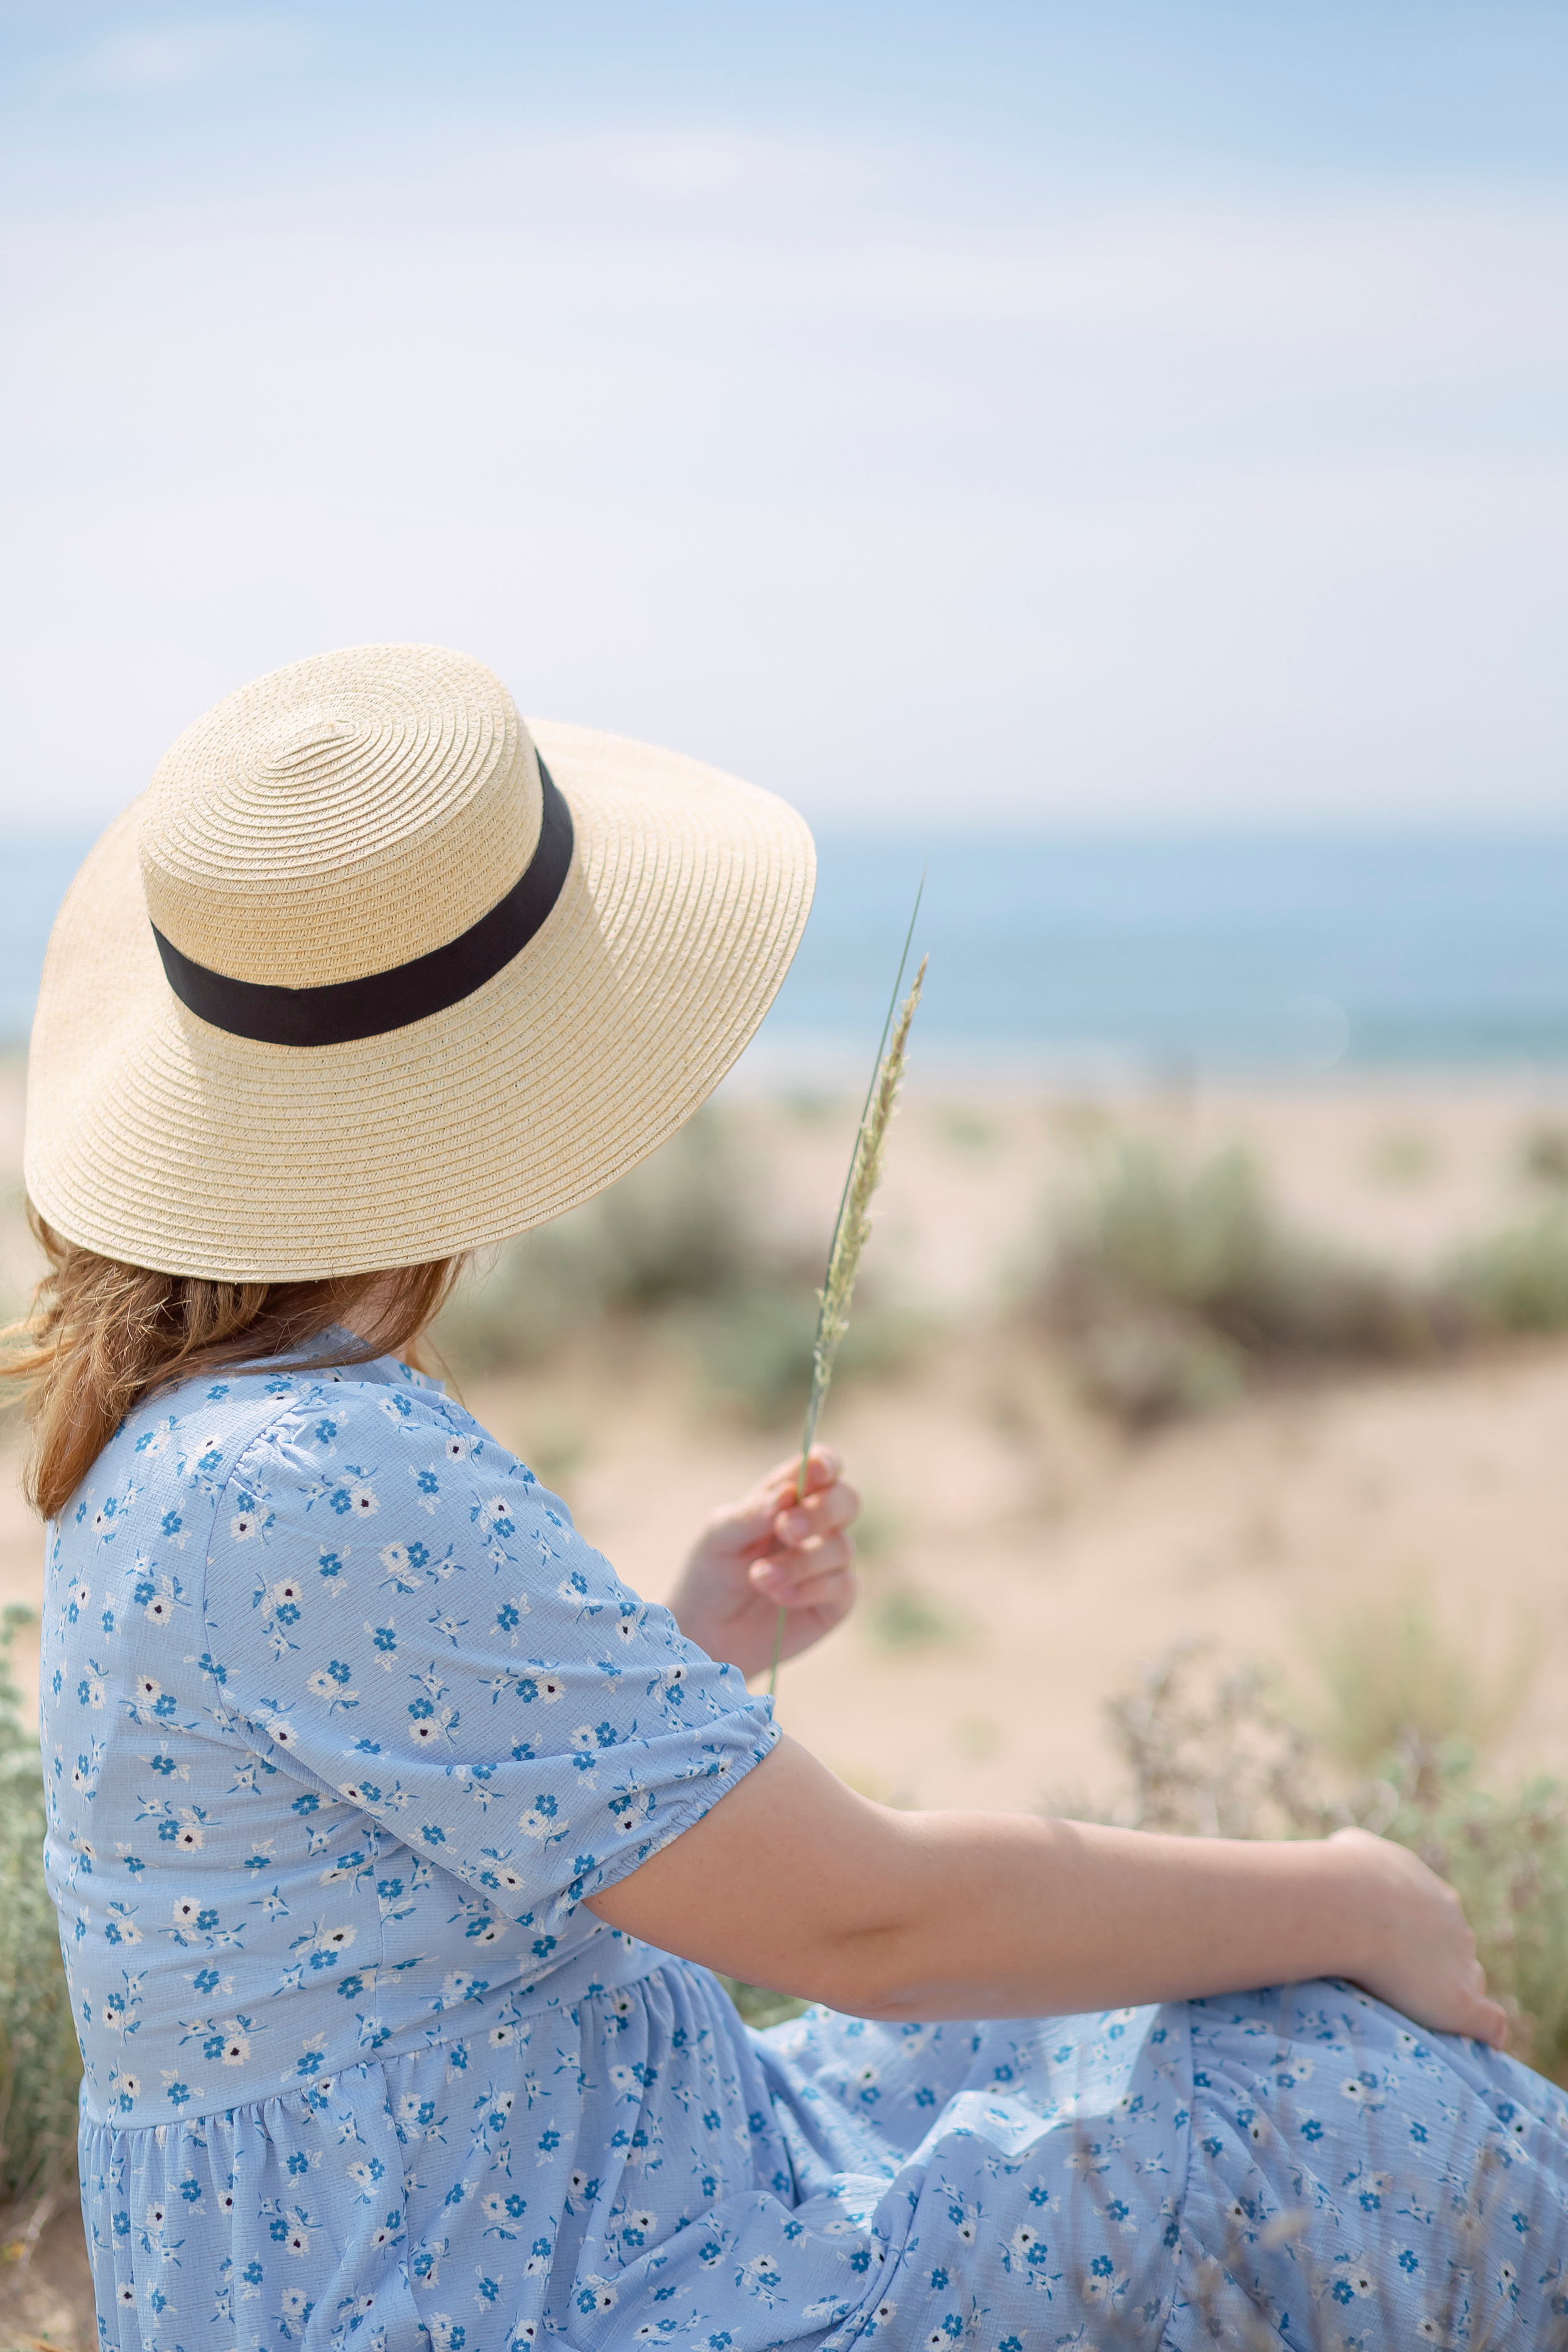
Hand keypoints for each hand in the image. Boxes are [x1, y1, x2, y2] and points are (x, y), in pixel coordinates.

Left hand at [666, 1447, 860, 1680]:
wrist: (703, 1633)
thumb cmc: (709, 1574)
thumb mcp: (719, 1535)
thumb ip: (753, 1512)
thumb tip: (789, 1492)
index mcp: (788, 1497)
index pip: (820, 1467)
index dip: (825, 1464)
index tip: (815, 1470)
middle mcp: (815, 1525)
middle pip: (847, 1500)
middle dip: (821, 1512)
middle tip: (786, 1529)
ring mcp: (828, 1564)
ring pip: (842, 1547)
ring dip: (800, 1562)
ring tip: (759, 1578)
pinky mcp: (834, 1603)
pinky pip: (843, 1586)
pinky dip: (810, 1589)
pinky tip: (779, 1597)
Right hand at [1328, 1826, 1508, 2047]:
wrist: (1351, 1905)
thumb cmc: (1341, 1877)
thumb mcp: (1350, 1846)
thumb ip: (1357, 1854)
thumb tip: (1345, 1855)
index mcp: (1432, 1891)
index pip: (1437, 1916)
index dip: (1415, 1932)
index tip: (1389, 1942)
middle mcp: (1453, 1922)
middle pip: (1456, 1946)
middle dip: (1433, 1958)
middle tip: (1397, 1973)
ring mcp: (1461, 1961)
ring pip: (1470, 1978)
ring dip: (1451, 1990)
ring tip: (1422, 2008)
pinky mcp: (1461, 2002)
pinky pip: (1489, 2022)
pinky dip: (1486, 2030)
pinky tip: (1484, 2042)